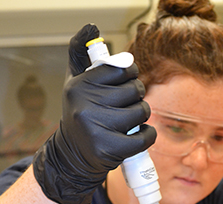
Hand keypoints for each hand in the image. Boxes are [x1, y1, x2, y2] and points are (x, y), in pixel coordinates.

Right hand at [33, 24, 155, 203]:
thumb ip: (83, 55)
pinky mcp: (110, 150)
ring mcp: (97, 129)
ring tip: (130, 122)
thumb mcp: (76, 84)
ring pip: (141, 112)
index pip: (121, 69)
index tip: (127, 82)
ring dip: (142, 116)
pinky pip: (144, 136)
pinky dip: (148, 136)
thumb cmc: (81, 115)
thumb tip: (90, 28)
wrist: (73, 156)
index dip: (130, 75)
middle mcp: (86, 106)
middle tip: (127, 106)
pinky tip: (140, 135)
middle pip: (135, 90)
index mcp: (79, 86)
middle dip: (137, 97)